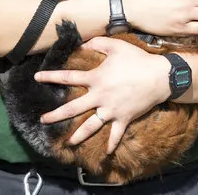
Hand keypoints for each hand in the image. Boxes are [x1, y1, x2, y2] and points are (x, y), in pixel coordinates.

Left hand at [34, 37, 170, 154]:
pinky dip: (111, 144)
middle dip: (56, 115)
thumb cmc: (137, 59)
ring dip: (78, 136)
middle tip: (42, 120)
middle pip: (73, 108)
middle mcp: (100, 97)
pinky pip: (116, 134)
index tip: (37, 78)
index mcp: (96, 78)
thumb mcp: (116, 46)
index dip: (51, 77)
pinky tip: (105, 153)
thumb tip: (83, 43)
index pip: (68, 77)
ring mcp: (111, 110)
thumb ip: (97, 43)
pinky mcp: (124, 118)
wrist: (160, 76)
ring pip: (91, 126)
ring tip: (68, 143)